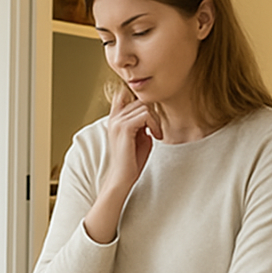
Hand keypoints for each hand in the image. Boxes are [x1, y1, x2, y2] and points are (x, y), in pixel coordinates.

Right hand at [83, 87, 159, 244]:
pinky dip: (155, 124)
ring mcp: (118, 122)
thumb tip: (152, 114)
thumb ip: (143, 123)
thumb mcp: (140, 137)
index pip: (123, 95)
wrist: (122, 178)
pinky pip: (145, 115)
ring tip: (157, 135)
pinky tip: (156, 137)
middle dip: (153, 115)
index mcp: (115, 119)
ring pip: (145, 107)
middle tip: (157, 131)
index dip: (138, 98)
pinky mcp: (124, 128)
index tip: (150, 115)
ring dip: (156, 120)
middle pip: (140, 101)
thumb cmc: (131, 161)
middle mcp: (114, 118)